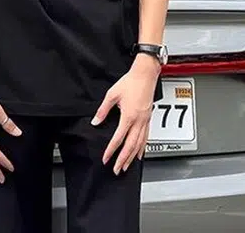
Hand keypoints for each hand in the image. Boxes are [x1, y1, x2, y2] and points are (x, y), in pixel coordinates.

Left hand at [91, 56, 159, 173]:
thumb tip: (96, 121)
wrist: (145, 75)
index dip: (111, 150)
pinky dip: (142, 148)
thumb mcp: (112, 95)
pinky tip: (140, 153)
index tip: (106, 158)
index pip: (118, 138)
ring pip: (140, 144)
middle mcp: (139, 121)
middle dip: (123, 159)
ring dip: (132, 157)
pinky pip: (146, 138)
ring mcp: (145, 121)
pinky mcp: (149, 118)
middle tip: (117, 169)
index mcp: (129, 116)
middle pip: (130, 146)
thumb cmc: (130, 82)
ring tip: (127, 166)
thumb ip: (103, 110)